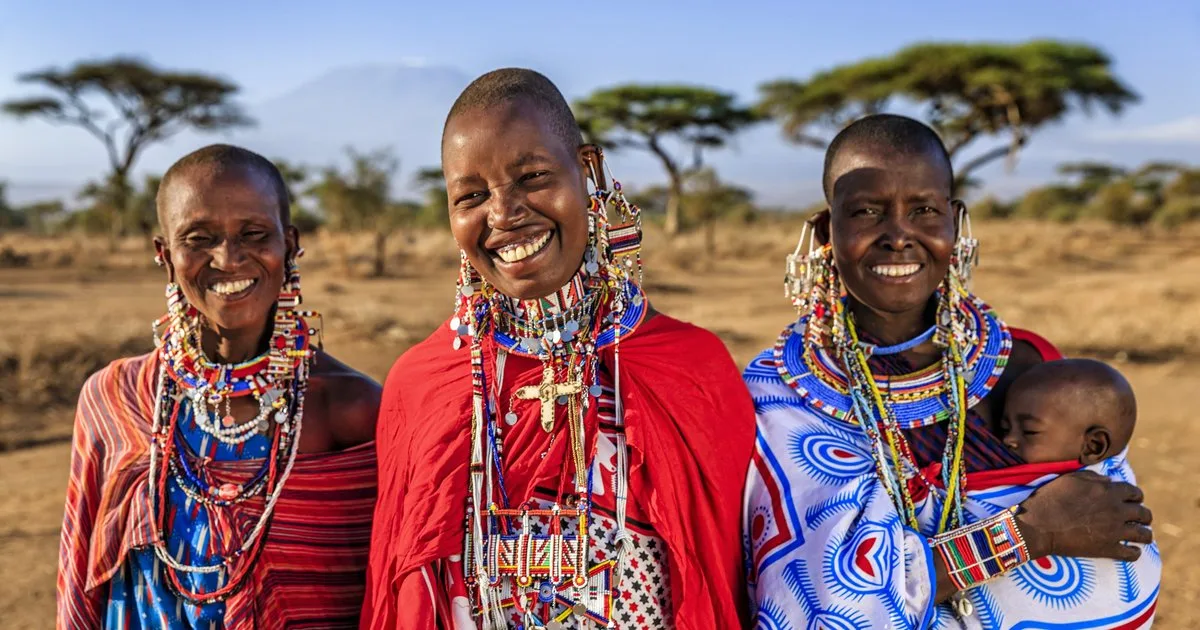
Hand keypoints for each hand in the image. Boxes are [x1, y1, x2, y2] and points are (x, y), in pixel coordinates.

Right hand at [1015, 470, 1152, 560]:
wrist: (1039, 526)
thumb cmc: (1051, 498)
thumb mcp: (1071, 479)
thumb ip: (1094, 478)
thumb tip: (1109, 481)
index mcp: (1109, 492)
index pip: (1135, 493)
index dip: (1135, 497)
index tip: (1131, 501)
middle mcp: (1117, 511)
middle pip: (1144, 514)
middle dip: (1143, 516)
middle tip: (1138, 519)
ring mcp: (1115, 532)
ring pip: (1144, 535)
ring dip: (1144, 534)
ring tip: (1140, 536)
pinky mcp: (1108, 549)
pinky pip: (1132, 554)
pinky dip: (1134, 552)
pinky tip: (1131, 551)